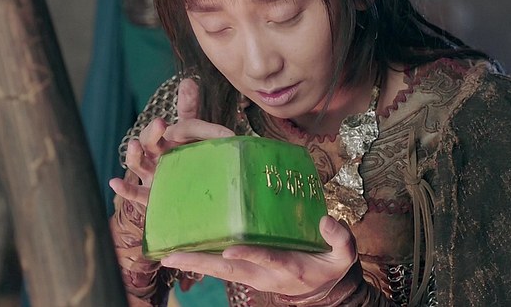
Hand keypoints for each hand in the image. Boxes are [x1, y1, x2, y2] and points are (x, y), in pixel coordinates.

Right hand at [109, 78, 234, 205]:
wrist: (183, 195)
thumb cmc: (185, 161)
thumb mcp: (193, 137)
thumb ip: (190, 112)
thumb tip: (188, 80)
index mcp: (170, 140)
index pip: (181, 128)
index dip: (200, 128)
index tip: (225, 134)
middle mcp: (157, 155)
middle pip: (150, 141)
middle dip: (154, 132)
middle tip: (160, 123)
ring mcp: (152, 175)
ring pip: (138, 164)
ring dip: (135, 154)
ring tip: (135, 145)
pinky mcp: (150, 197)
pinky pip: (136, 194)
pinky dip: (124, 189)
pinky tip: (115, 182)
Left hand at [160, 215, 357, 296]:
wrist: (321, 289)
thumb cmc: (330, 266)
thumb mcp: (344, 256)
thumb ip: (340, 238)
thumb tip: (325, 221)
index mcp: (288, 267)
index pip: (267, 259)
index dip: (249, 254)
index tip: (230, 249)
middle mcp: (264, 274)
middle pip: (228, 270)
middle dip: (200, 262)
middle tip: (172, 256)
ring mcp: (251, 275)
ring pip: (218, 270)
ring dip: (192, 262)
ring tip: (166, 254)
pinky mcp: (245, 272)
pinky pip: (218, 266)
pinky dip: (198, 260)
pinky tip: (178, 251)